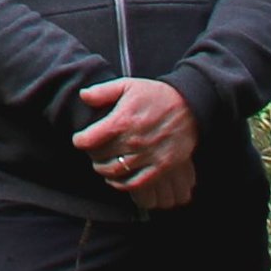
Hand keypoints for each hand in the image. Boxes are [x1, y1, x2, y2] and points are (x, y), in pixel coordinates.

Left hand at [73, 78, 199, 209]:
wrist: (190, 106)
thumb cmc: (156, 95)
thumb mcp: (128, 85)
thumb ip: (102, 91)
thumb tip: (83, 96)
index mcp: (122, 121)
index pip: (89, 139)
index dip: (80, 140)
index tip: (80, 139)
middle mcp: (133, 141)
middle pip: (101, 157)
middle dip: (92, 155)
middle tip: (93, 152)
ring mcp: (148, 156)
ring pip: (115, 172)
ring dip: (104, 171)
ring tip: (102, 164)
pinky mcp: (161, 167)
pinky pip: (136, 184)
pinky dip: (122, 185)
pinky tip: (117, 178)